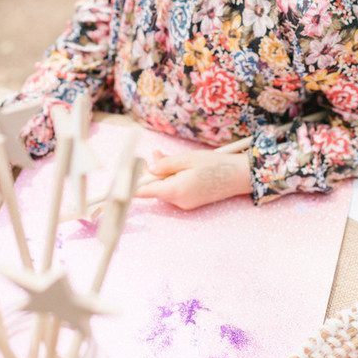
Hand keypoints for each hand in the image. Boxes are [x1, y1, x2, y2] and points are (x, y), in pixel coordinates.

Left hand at [134, 148, 251, 209]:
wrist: (239, 176)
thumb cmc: (215, 164)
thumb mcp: (187, 159)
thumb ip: (165, 164)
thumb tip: (149, 168)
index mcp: (175, 190)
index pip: (145, 192)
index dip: (130, 186)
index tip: (118, 183)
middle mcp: (178, 201)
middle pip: (155, 188)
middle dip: (153, 171)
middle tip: (157, 153)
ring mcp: (185, 203)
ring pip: (165, 187)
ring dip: (164, 173)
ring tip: (173, 157)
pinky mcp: (191, 202)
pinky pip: (175, 190)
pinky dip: (174, 178)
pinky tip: (182, 167)